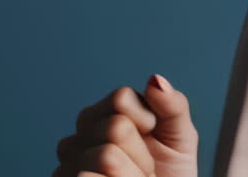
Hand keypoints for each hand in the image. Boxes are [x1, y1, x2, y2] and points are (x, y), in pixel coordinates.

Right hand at [52, 73, 198, 176]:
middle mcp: (78, 139)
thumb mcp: (179, 137)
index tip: (153, 135)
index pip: (120, 98)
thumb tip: (156, 80)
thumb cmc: (169, 172)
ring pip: (107, 158)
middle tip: (145, 168)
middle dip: (143, 152)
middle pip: (116, 128)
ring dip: (134, 175)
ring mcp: (68, 167)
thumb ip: (172, 106)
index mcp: (103, 116)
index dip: (147, 119)